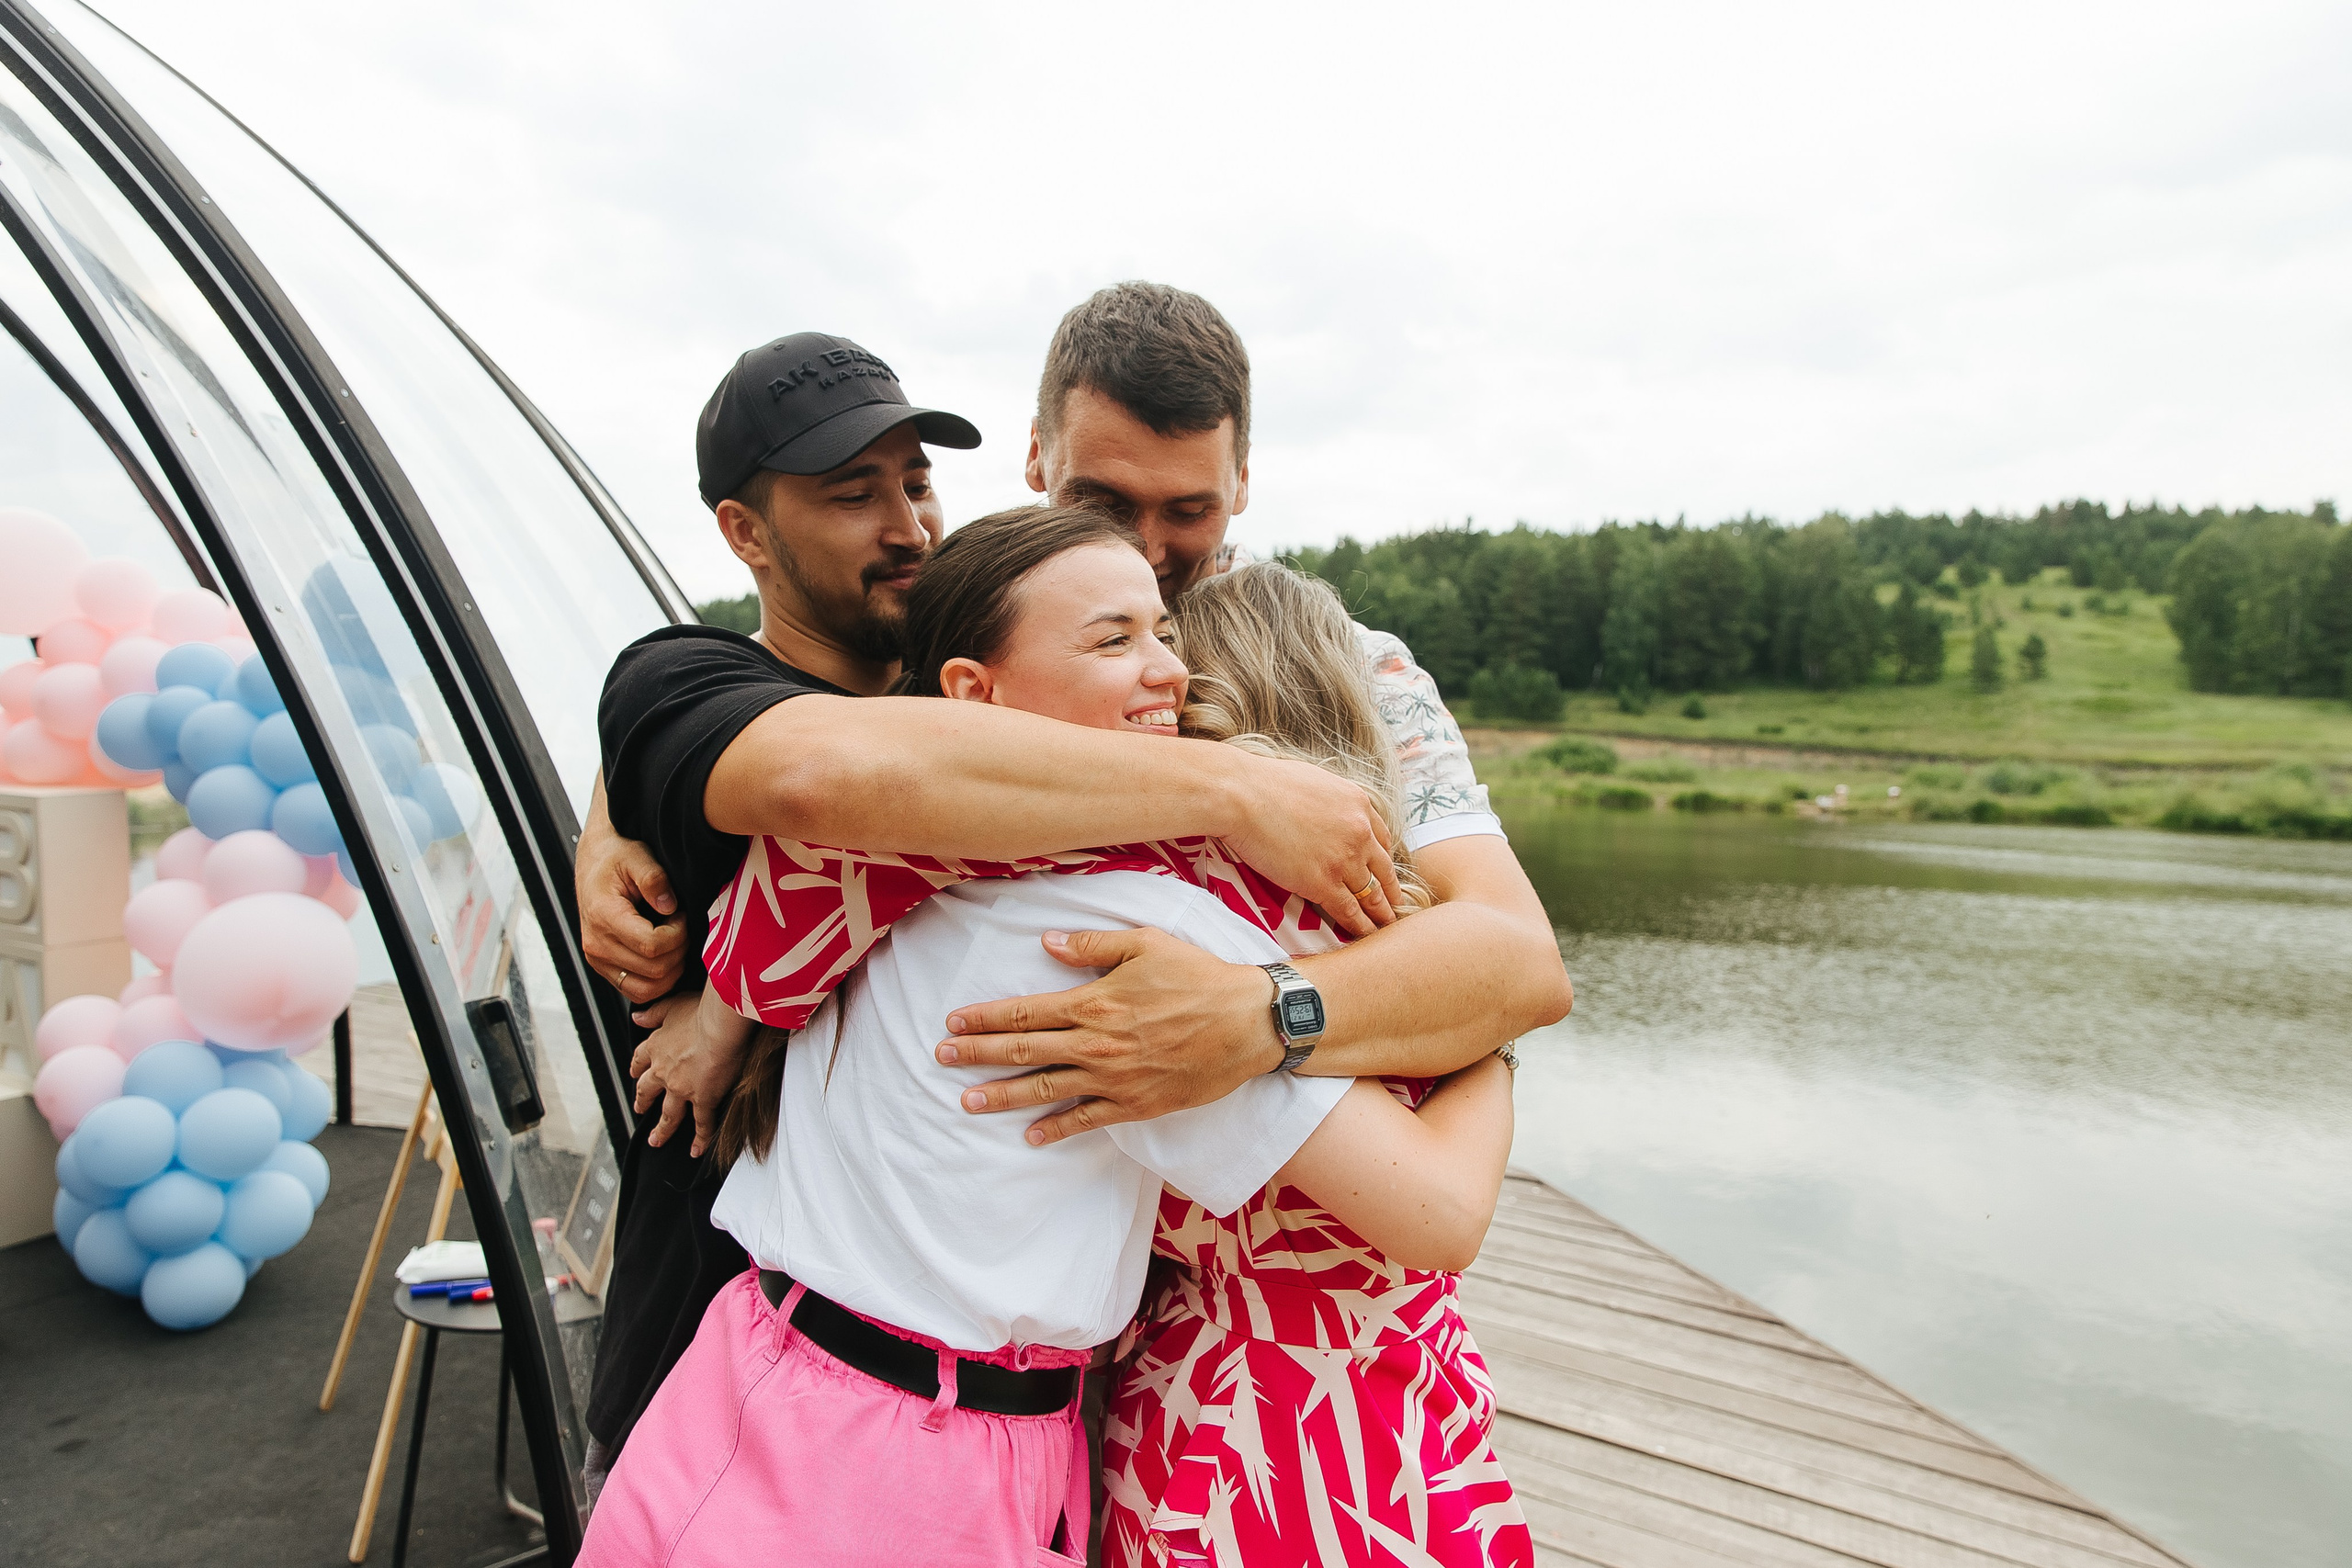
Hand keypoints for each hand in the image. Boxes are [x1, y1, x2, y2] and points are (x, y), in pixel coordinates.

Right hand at [577, 815, 684, 1004]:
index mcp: (604, 917)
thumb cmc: (616, 859)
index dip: (678, 933)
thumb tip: (669, 906)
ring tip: (673, 941)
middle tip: (680, 925)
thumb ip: (654, 879)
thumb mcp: (637, 856)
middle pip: (654, 969)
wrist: (593, 864)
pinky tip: (666, 956)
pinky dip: (659, 981)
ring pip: (648, 989)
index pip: (652, 945)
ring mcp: (598, 960)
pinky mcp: (604, 968)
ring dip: (672, 969)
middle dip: (679, 949)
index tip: (680, 914)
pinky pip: (637, 991)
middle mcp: (597, 945)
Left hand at [627, 988, 748, 1157]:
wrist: (719, 1026)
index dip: (637, 1068)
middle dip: (642, 1101)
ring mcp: (682, 1088)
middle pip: (648, 1090)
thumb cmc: (701, 1010)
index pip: (640, 1060)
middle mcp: (664, 1071)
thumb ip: (654, 1013)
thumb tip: (637, 1018)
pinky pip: (702, 1123)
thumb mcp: (672, 1006)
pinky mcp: (703, 1098)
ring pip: (668, 1114)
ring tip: (656, 1140)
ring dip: (661, 1129)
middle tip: (640, 1109)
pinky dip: (700, 1138)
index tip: (634, 1073)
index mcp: (657, 1046)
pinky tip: (697, 1150)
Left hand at [936, 927, 1280, 1144]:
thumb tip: (1045, 942)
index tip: (953, 1022)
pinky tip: (1031, 1136)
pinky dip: (1057, 1129)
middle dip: (977, 1055)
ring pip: (1046, 1090)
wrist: (1248, 1023)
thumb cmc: (1198, 977)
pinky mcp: (1136, 1104)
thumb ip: (1091, 944)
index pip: (1024, 1013)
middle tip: (941, 1058)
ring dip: (1002, 1096)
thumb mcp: (1145, 944)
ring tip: (967, 1102)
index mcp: (1093, 1002)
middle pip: (1024, 1053)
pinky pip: (1087, 1121)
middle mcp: (1096, 1045)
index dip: (984, 1019)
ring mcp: (1114, 1079)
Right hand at [1221, 755, 1403, 937]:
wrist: (1243, 796)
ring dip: (1380, 913)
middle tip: (1397, 906)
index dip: (1384, 860)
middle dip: (1391, 891)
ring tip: (1386, 926)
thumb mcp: (1315, 781)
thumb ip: (1330, 801)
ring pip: (1371, 893)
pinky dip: (1359, 925)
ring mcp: (1344, 859)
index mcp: (1359, 804)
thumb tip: (1323, 809)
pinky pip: (1349, 910)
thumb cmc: (1265, 783)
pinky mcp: (1323, 883)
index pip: (1382, 838)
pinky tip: (1366, 934)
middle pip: (1383, 870)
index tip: (1384, 873)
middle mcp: (1359, 832)